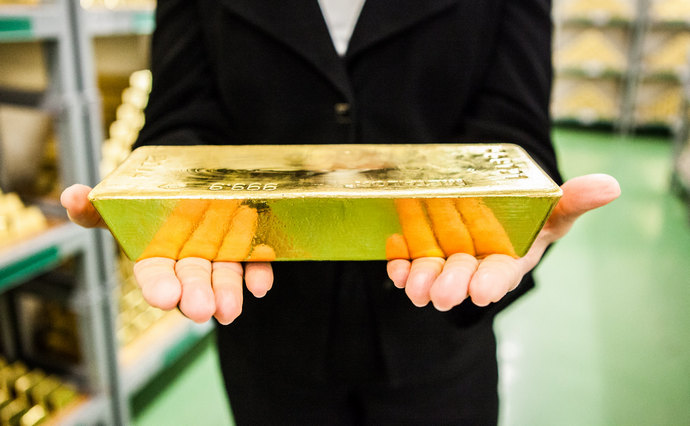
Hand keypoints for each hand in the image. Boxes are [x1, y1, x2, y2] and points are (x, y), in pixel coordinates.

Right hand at [60, 184, 272, 323]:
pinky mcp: (248, 246)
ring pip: (224, 277)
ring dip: (228, 292)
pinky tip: (261, 285)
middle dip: (196, 295)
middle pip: (193, 280)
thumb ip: (96, 205)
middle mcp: (189, 261)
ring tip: (230, 309)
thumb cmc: (151, 193)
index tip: (163, 297)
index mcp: (156, 256)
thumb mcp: (121, 198)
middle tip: (201, 309)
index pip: (155, 275)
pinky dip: (259, 273)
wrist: (192, 169)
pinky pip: (255, 262)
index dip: (159, 286)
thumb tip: (71, 195)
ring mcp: (220, 255)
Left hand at [386, 174, 620, 310]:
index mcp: (507, 260)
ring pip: (432, 273)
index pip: (500, 275)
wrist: (492, 196)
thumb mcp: (554, 205)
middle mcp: (475, 264)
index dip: (492, 283)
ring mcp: (446, 259)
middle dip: (451, 286)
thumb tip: (612, 185)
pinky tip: (394, 262)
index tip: (484, 292)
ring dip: (421, 280)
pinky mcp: (423, 251)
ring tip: (412, 287)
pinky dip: (401, 263)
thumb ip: (575, 200)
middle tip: (441, 295)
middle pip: (462, 277)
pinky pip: (409, 261)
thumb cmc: (530, 211)